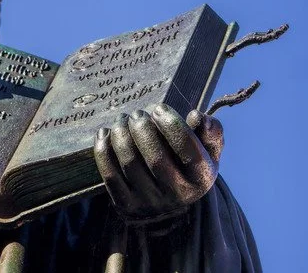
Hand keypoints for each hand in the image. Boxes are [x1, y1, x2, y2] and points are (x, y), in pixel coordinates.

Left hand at [93, 103, 223, 222]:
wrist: (170, 206)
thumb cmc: (187, 166)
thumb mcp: (208, 152)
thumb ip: (210, 132)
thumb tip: (197, 116)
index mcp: (201, 178)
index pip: (188, 150)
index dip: (171, 124)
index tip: (159, 108)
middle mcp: (177, 194)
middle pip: (155, 157)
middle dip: (142, 128)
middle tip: (137, 114)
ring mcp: (149, 201)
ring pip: (130, 164)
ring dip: (121, 135)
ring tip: (121, 120)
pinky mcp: (126, 204)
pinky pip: (109, 175)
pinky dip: (104, 150)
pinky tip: (105, 133)